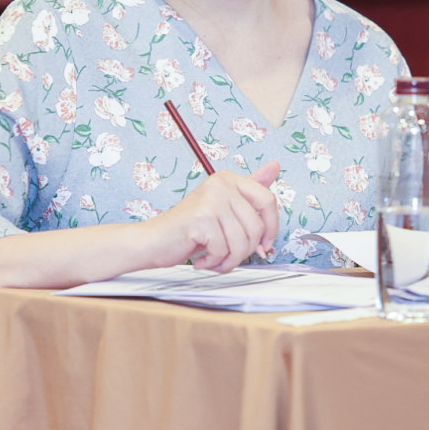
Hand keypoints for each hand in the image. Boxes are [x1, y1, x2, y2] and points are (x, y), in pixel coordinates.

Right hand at [144, 160, 280, 272]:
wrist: (153, 242)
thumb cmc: (188, 230)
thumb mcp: (223, 209)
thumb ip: (249, 191)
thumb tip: (275, 167)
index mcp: (229, 179)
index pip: (268, 201)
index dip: (270, 228)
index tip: (262, 245)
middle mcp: (221, 184)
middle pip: (257, 226)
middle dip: (245, 251)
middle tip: (228, 256)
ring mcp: (211, 200)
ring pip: (242, 242)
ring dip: (229, 260)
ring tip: (213, 259)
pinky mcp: (201, 219)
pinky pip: (224, 250)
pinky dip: (213, 262)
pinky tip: (200, 259)